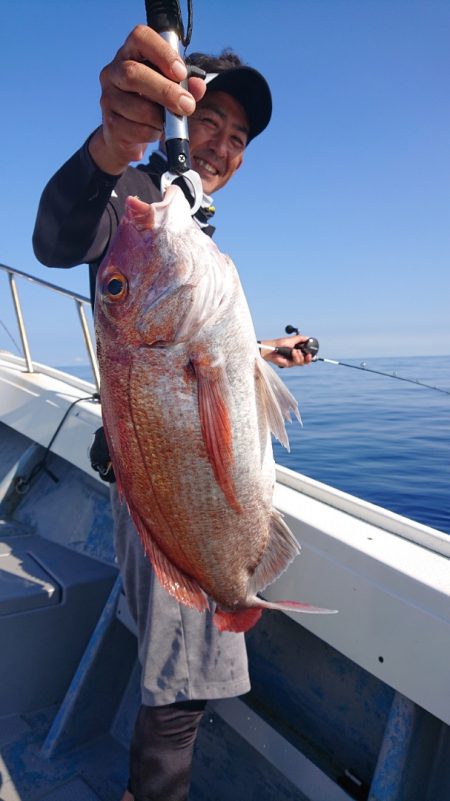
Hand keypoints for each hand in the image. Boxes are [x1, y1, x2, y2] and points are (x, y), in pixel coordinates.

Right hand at [89, 25, 205, 174]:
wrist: (127, 134)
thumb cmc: (151, 104)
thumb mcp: (171, 90)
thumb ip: (186, 86)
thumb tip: (198, 86)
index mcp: (130, 54)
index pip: (140, 37)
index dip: (163, 53)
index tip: (181, 73)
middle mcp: (113, 71)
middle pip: (133, 73)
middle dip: (166, 91)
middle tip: (187, 105)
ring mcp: (108, 97)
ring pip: (135, 105)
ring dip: (160, 117)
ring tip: (168, 122)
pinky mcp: (109, 123)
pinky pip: (133, 128)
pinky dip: (151, 132)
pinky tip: (155, 131)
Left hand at [259, 334, 313, 367]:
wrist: (273, 347)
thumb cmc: (280, 343)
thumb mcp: (292, 339)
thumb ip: (301, 338)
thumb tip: (308, 338)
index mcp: (297, 351)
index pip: (306, 355)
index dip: (310, 355)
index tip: (310, 353)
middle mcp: (296, 357)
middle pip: (306, 361)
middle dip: (308, 359)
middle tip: (308, 355)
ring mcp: (292, 361)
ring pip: (302, 362)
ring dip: (300, 356)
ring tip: (294, 351)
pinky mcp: (289, 364)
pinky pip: (296, 362)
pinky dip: (295, 357)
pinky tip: (292, 352)